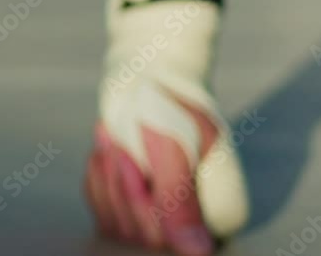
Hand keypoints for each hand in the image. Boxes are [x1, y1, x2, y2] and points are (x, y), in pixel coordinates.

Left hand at [85, 99, 219, 255]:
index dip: (140, 202)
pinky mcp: (137, 216)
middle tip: (114, 145)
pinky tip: (103, 154)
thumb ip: (179, 197)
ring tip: (109, 142)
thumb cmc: (169, 106)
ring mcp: (167, 224)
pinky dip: (97, 185)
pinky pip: (105, 220)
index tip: (124, 156)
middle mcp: (197, 230)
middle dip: (121, 189)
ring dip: (106, 183)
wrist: (153, 82)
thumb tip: (197, 254)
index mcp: (223, 214)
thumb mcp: (176, 144)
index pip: (172, 238)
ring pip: (121, 233)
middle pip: (144, 240)